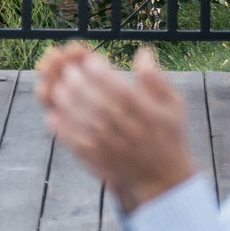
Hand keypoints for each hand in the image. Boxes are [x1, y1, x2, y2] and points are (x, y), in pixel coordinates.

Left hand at [35, 42, 197, 209]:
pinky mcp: (93, 158)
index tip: (90, 61)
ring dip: (64, 99)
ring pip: (77, 116)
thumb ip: (156, 79)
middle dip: (76, 79)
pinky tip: (56, 113)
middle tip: (70, 70)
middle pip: (91, 97)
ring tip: (60, 87)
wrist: (161, 178)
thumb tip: (142, 52)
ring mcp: (106, 143)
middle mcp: (122, 126)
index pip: (113, 84)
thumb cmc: (168, 136)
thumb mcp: (173, 105)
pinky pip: (71, 138)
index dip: (97, 69)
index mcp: (143, 110)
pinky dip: (60, 125)